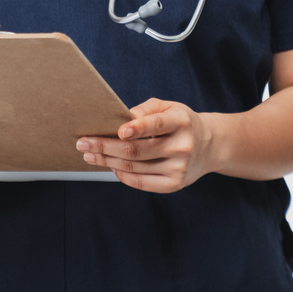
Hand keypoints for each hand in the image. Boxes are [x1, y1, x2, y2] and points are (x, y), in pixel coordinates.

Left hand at [76, 97, 214, 192]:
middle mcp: (181, 146)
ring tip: (89, 155)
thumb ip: (147, 109)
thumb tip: (122, 117)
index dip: (138, 128)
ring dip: (107, 161)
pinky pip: (142, 183)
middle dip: (106, 146)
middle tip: (83, 143)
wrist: (209, 146)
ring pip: (135, 167)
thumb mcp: (170, 107)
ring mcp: (178, 168)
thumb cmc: (182, 123)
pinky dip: (122, 175)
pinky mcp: (174, 184)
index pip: (157, 125)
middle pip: (137, 150)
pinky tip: (110, 167)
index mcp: (181, 121)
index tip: (119, 131)